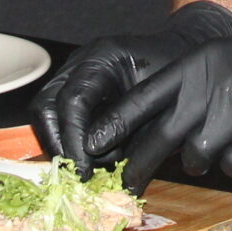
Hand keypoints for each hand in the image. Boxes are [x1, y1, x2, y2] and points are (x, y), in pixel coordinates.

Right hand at [28, 0, 231, 166]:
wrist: (184, 53)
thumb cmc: (180, 75)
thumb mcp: (164, 102)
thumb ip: (135, 130)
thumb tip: (109, 168)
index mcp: (102, 58)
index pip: (73, 100)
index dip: (73, 140)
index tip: (85, 171)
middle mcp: (80, 64)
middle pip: (47, 107)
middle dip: (60, 146)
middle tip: (81, 176)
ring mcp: (73, 75)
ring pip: (46, 115)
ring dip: (62, 147)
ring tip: (89, 170)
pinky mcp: (75, 91)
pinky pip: (58, 119)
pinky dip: (70, 143)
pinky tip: (92, 162)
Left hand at [88, 9, 231, 189]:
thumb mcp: (222, 62)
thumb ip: (188, 91)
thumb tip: (152, 131)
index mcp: (194, 66)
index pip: (139, 103)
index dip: (111, 129)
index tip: (88, 151)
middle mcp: (207, 89)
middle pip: (157, 140)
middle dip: (137, 169)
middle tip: (125, 188)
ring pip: (197, 159)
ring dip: (205, 158)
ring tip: (228, 137)